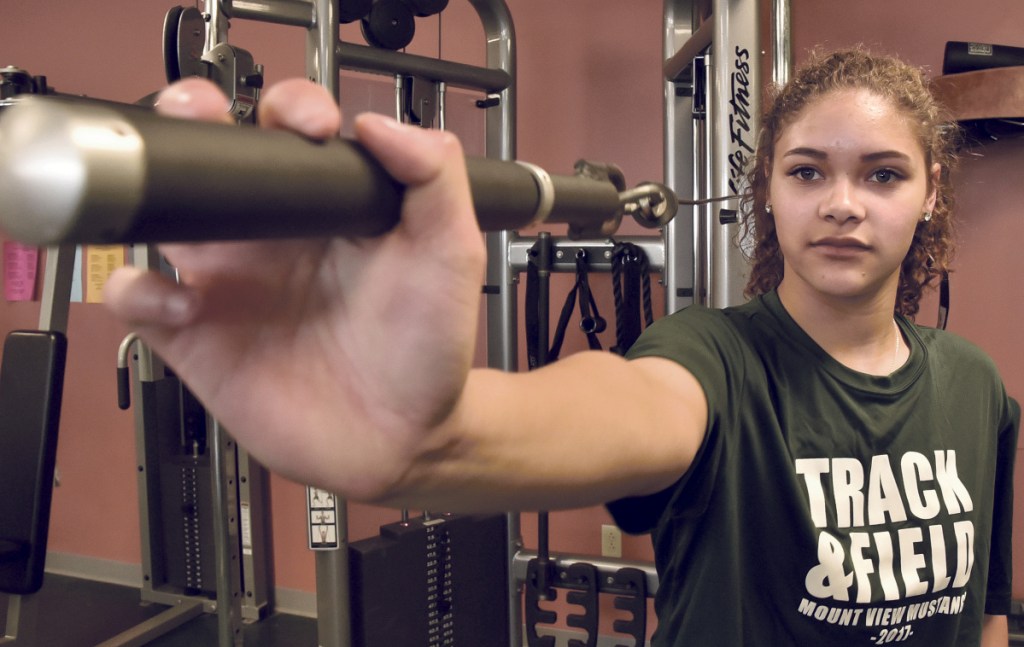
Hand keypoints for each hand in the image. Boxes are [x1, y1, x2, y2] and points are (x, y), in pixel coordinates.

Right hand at [104, 78, 485, 499]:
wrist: (404, 437)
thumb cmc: (427, 347)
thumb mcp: (450, 256)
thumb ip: (434, 180)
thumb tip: (381, 123)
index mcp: (326, 208)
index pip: (289, 131)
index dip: (290, 109)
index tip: (308, 125)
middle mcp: (270, 235)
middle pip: (212, 153)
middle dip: (195, 115)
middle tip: (203, 117)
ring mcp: (229, 282)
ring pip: (162, 213)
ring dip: (150, 192)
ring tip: (179, 207)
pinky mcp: (196, 337)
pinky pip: (139, 300)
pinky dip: (139, 293)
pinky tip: (186, 306)